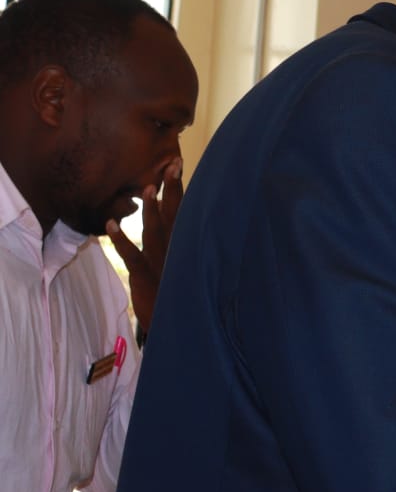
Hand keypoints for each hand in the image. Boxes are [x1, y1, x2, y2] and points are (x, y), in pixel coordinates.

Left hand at [106, 157, 183, 337]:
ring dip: (151, 210)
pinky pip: (132, 255)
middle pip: (175, 215)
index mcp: (187, 247)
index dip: (179, 188)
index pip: (185, 212)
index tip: (176, 164)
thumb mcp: (189, 270)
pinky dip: (121, 239)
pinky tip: (111, 223)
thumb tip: (180, 222)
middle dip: (172, 189)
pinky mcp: (146, 277)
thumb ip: (185, 245)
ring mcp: (162, 264)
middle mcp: (177, 251)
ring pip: (155, 231)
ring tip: (147, 188)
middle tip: (171, 164)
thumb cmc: (182, 296)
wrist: (183, 327)